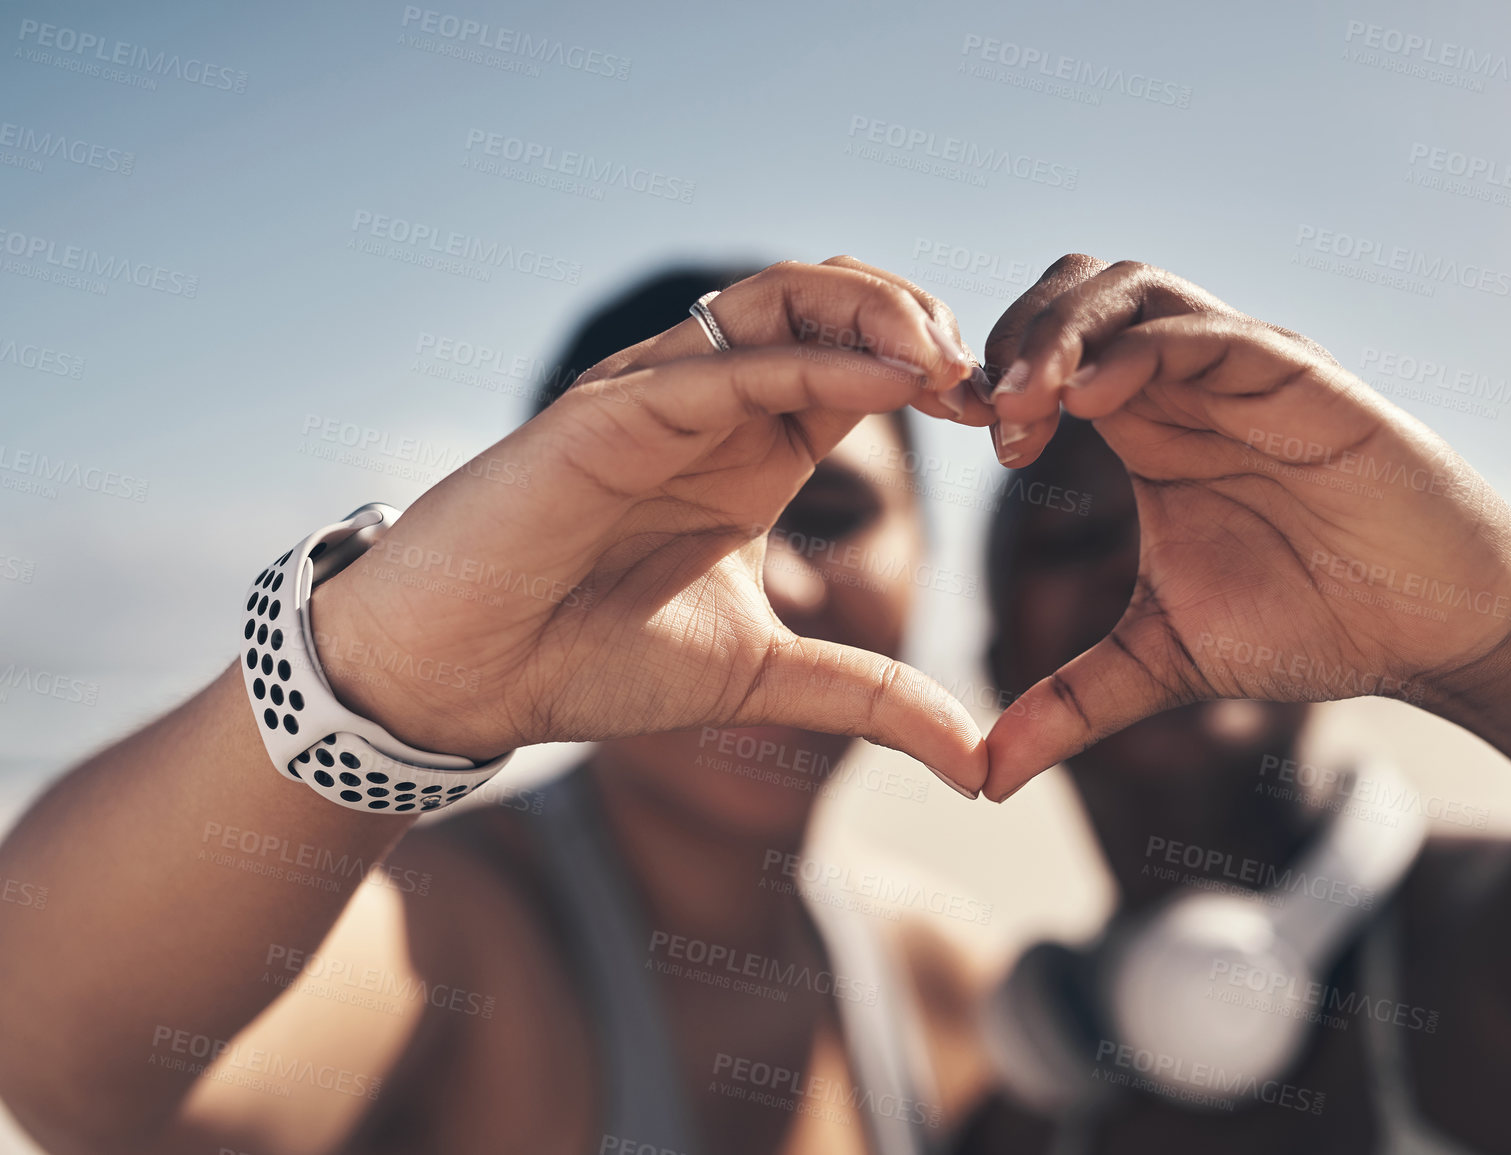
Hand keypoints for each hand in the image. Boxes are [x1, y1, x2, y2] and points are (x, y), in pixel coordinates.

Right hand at [313, 258, 988, 791]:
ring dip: (876, 313)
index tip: (1012, 426)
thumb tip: (981, 764)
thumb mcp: (767, 677)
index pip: (865, 365)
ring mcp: (658, 396)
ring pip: (779, 300)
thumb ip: (875, 699)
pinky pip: (721, 365)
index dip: (942, 377)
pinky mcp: (607, 412)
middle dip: (923, 323)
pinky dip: (811, 360)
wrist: (462, 678)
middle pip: (833, 305)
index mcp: (754, 450)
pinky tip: (888, 380)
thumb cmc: (590, 661)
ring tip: (950, 361)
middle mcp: (713, 405)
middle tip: (993, 385)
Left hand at [980, 255, 1510, 799]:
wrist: (1433, 630)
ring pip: (1132, 291)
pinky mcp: (1301, 379)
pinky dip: (1139, 351)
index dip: (991, 381)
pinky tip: (1088, 400)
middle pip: (1073, 293)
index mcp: (1145, 428)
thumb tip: (986, 778)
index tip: (962, 440)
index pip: (1045, 353)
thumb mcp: (1162, 662)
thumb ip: (1070, 704)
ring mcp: (1241, 372)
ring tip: (1019, 403)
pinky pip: (1207, 334)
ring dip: (1059, 332)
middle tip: (983, 416)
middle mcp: (1186, 385)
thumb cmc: (1312, 624)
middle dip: (1011, 336)